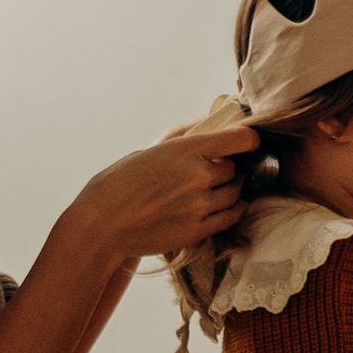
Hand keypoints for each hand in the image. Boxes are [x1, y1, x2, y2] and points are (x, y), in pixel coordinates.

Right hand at [72, 117, 260, 265]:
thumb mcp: (150, 150)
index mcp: (185, 150)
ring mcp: (199, 205)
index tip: (248, 141)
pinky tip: (229, 205)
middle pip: (234, 169)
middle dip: (229, 168)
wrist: (103, 224)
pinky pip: (230, 217)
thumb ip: (183, 137)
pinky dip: (234, 209)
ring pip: (235, 193)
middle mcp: (198, 176)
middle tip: (221, 168)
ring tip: (220, 187)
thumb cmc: (120, 183)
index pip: (240, 139)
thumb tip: (208, 122)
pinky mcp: (197, 230)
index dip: (249, 138)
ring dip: (231, 189)